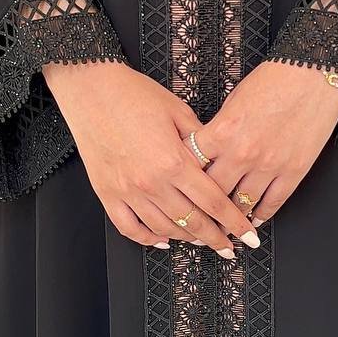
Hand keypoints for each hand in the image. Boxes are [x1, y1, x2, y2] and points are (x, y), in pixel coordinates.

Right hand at [43, 60, 257, 255]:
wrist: (90, 89)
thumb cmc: (132, 94)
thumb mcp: (178, 111)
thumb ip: (201, 141)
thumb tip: (218, 160)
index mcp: (174, 161)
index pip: (214, 202)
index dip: (234, 222)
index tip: (246, 235)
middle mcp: (151, 182)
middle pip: (192, 222)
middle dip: (215, 238)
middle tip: (229, 247)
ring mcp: (127, 191)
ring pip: (164, 229)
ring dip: (186, 239)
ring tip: (200, 241)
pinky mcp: (107, 193)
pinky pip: (129, 228)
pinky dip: (148, 238)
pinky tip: (161, 239)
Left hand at [185, 61, 337, 226]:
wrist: (313, 74)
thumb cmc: (275, 80)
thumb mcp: (233, 100)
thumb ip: (219, 129)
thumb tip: (209, 149)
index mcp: (223, 131)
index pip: (193, 167)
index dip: (184, 182)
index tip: (181, 192)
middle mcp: (243, 153)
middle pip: (213, 193)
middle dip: (203, 209)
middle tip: (197, 221)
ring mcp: (269, 165)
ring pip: (242, 205)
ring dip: (231, 220)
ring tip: (224, 229)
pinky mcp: (293, 171)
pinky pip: (273, 203)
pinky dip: (261, 215)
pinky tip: (254, 220)